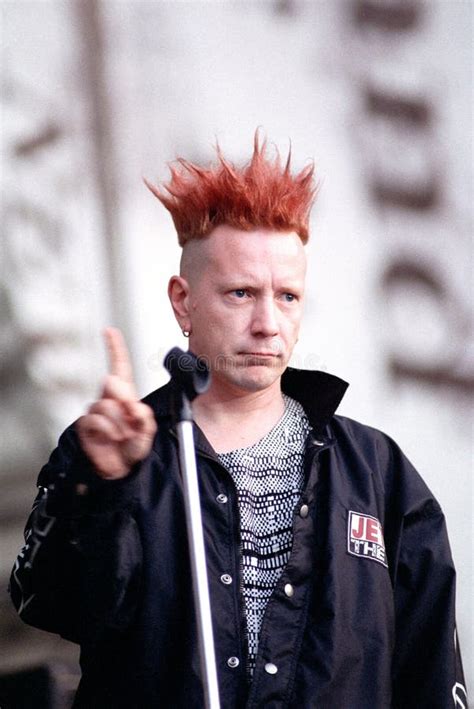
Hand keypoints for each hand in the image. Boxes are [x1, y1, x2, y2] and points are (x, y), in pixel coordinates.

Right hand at [76, 327, 156, 478]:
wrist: (121, 469)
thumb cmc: (134, 447)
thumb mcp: (148, 430)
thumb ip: (144, 416)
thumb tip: (132, 403)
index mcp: (125, 395)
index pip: (119, 367)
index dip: (115, 348)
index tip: (109, 331)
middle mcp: (108, 399)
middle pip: (112, 382)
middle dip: (125, 398)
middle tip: (132, 416)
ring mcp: (95, 411)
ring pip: (106, 404)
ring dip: (120, 422)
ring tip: (124, 435)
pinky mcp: (85, 424)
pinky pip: (96, 419)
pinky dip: (109, 430)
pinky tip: (112, 439)